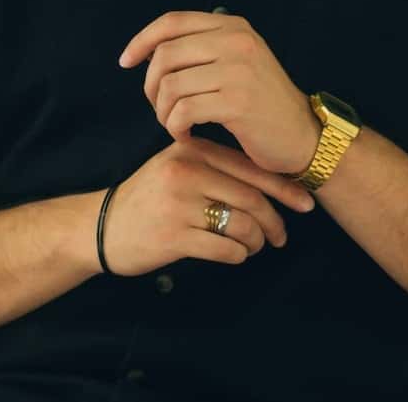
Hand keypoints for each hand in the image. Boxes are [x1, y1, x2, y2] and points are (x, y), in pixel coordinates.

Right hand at [99, 136, 315, 276]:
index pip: (249, 167)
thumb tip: (270, 181)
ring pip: (242, 224)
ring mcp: (179, 204)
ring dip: (258, 242)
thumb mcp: (175, 166)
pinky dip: (238, 256)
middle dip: (275, 221)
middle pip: (251, 197)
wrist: (101, 226)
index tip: (306, 203)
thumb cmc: (148, 197)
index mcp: (191, 150)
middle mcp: (186, 172)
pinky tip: (235, 255)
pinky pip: (225, 249)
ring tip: (256, 247)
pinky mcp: (173, 236)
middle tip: (282, 236)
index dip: (284, 187)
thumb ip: (213, 165)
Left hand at [118, 10, 321, 175]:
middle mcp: (236, 41)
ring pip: (171, 85)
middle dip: (151, 85)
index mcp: (233, 26)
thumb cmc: (263, 105)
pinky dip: (176, 127)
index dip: (141, 40)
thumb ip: (202, 49)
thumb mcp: (238, 61)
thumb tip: (149, 52)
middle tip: (159, 107)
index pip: (172, 21)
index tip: (125, 62)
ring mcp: (239, 70)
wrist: (304, 137)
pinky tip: (186, 135)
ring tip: (174, 124)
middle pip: (165, 54)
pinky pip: (184, 111)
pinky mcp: (238, 102)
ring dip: (163, 111)